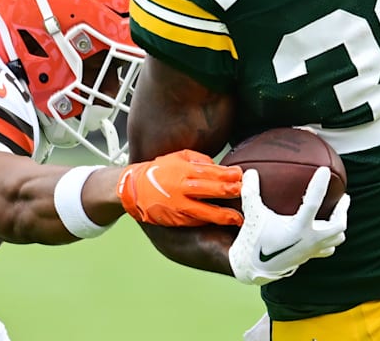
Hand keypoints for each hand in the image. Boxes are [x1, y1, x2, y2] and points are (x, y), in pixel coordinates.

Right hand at [117, 150, 242, 226]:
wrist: (133, 189)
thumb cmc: (158, 171)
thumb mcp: (178, 157)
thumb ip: (199, 160)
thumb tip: (218, 166)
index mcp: (183, 169)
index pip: (210, 171)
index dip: (227, 174)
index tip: (241, 175)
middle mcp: (182, 187)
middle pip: (210, 189)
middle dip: (229, 191)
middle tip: (246, 193)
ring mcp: (179, 204)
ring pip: (205, 211)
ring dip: (223, 214)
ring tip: (238, 218)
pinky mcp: (176, 218)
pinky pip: (196, 220)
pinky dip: (210, 221)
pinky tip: (221, 222)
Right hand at [228, 167, 348, 285]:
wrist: (252, 268)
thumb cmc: (254, 240)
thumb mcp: (253, 214)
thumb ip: (251, 192)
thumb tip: (250, 173)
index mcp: (297, 228)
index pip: (313, 202)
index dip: (319, 185)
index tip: (324, 170)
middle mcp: (309, 239)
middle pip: (338, 224)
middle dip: (342, 210)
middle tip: (344, 197)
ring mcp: (311, 249)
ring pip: (337, 238)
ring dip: (339, 225)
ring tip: (338, 213)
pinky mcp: (308, 256)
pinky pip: (327, 248)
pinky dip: (330, 239)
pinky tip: (325, 231)